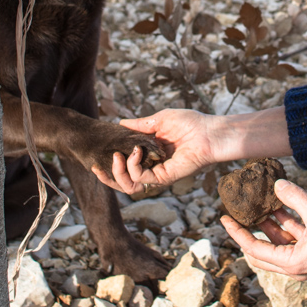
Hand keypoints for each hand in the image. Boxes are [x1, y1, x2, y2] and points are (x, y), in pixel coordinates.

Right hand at [92, 108, 220, 193]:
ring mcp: (158, 174)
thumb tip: (121, 123)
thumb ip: (140, 125)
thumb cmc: (190, 123)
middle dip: (108, 177)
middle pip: (123, 183)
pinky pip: (142, 179)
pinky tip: (135, 151)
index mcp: (150, 155)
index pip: (125, 168)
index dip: (109, 166)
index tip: (96, 158)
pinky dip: (133, 167)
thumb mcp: (159, 120)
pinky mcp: (165, 178)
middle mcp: (152, 168)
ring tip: (117, 157)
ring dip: (118, 173)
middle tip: (98, 165)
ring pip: (130, 186)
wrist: (209, 131)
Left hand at [220, 179, 306, 278]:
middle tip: (236, 215)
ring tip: (256, 203)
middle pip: (261, 250)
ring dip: (268, 224)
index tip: (223, 218)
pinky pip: (293, 236)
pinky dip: (285, 222)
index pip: (254, 249)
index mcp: (291, 263)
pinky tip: (281, 203)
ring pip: (278, 241)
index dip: (237, 232)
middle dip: (248, 231)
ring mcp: (305, 258)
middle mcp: (295, 265)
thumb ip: (295, 197)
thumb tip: (275, 184)